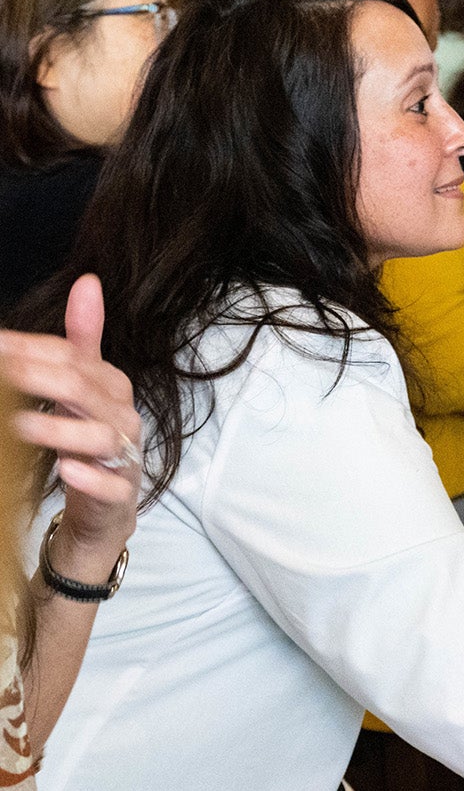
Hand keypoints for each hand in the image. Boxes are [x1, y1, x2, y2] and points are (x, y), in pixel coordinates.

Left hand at [0, 276, 141, 573]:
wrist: (105, 508)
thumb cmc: (88, 441)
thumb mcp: (83, 388)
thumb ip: (82, 339)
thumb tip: (88, 282)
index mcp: (112, 386)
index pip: (75, 357)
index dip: (32, 349)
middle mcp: (123, 417)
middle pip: (86, 389)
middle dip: (40, 379)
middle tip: (0, 374)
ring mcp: (125, 457)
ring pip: (102, 436)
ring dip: (60, 428)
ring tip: (18, 424)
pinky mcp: (121, 495)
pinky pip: (113, 485)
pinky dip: (91, 478)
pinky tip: (66, 470)